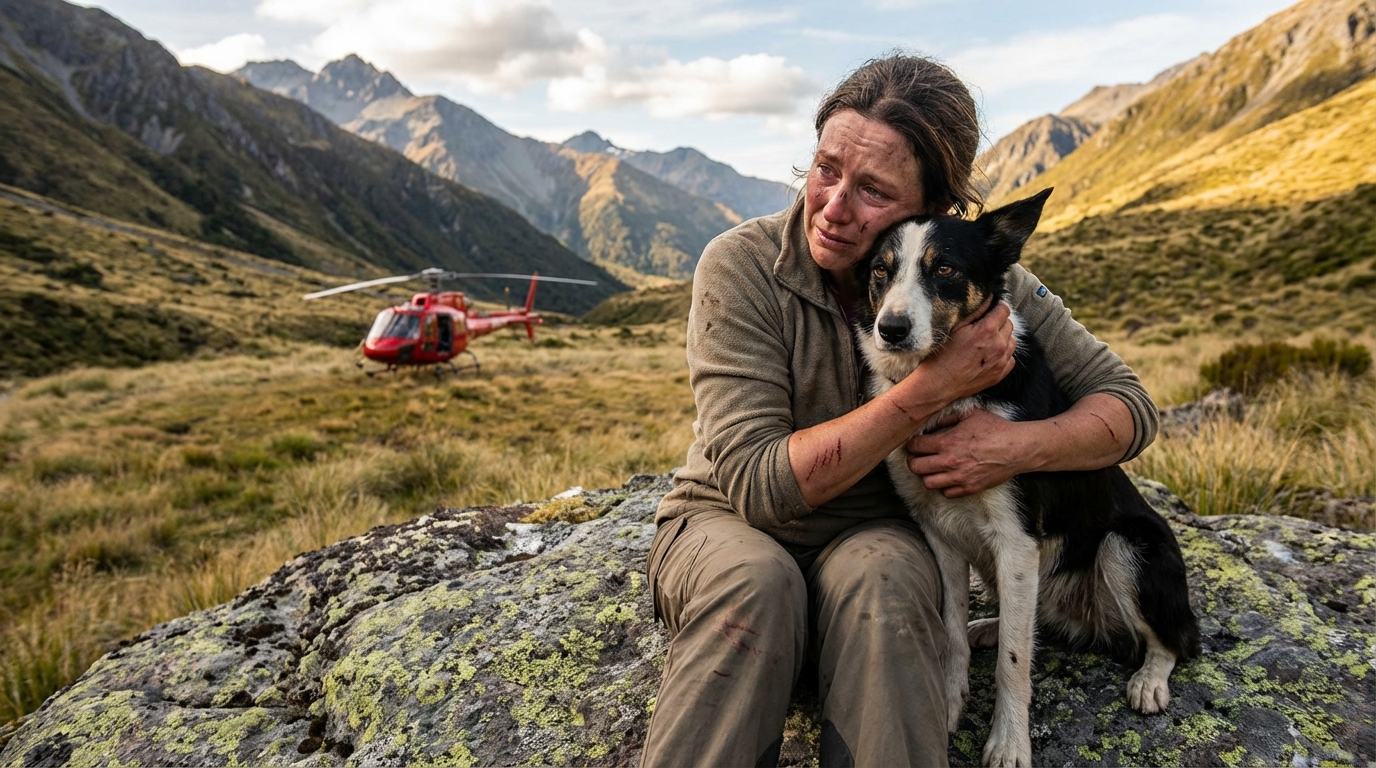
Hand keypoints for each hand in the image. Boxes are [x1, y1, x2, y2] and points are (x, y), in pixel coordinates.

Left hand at [906, 408, 1028, 497]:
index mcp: (947, 442)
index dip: (911, 444)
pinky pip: (946, 493)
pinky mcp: (970, 488)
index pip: (915, 447)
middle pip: (915, 467)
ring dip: (927, 475)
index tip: (915, 444)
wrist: (1017, 449)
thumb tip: (932, 422)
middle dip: (913, 461)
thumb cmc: (996, 429)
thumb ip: (948, 418)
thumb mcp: (970, 414)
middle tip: (918, 457)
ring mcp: (959, 477)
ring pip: (927, 483)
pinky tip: (948, 478)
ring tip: (933, 469)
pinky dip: (944, 487)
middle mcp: (950, 461)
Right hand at [918, 300, 1016, 403]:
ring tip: (985, 342)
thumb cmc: (942, 355)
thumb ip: (975, 310)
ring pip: (1012, 340)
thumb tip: (990, 297)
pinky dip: (1002, 354)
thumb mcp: (954, 327)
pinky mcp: (1000, 373)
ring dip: (1002, 338)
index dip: (996, 307)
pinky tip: (987, 356)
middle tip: (983, 328)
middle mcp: (998, 345)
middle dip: (998, 323)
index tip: (989, 310)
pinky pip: (1010, 357)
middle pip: (1009, 324)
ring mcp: (1001, 361)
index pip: (1004, 309)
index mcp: (986, 330)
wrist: (938, 384)